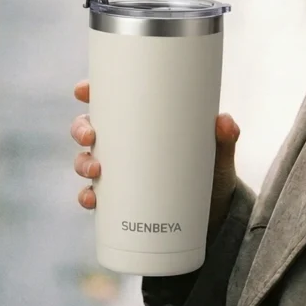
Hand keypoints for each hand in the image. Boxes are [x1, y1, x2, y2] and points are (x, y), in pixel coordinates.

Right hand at [71, 81, 240, 234]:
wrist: (215, 215)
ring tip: (96, 171)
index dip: (90, 92)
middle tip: (90, 137)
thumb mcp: (218, 154)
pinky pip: (94, 197)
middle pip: (89, 130)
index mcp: (144, 125)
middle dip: (81, 129)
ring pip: (87, 162)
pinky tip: (91, 200)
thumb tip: (225, 122)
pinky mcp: (121, 202)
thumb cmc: (212, 174)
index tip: (83, 90)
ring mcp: (121, 174)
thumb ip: (225, 137)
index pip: (111, 103)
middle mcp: (126, 147)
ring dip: (82, 163)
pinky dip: (87, 198)